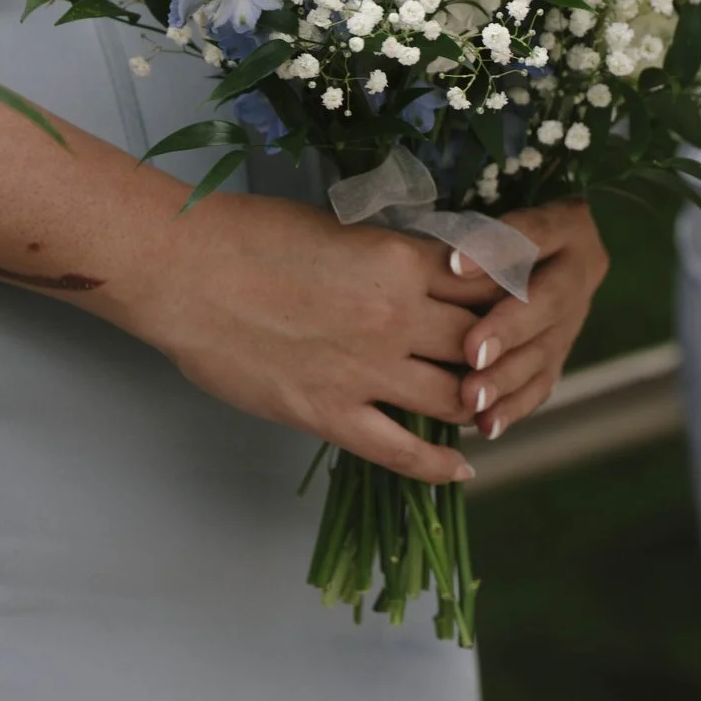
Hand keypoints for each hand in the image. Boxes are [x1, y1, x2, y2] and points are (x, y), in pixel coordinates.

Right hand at [116, 192, 504, 484]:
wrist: (184, 271)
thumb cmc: (250, 235)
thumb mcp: (342, 229)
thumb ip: (392, 258)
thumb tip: (426, 274)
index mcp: (404, 261)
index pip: (487, 285)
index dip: (508, 301)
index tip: (516, 310)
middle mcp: (399, 318)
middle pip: (484, 344)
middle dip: (503, 355)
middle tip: (511, 366)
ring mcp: (368, 370)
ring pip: (456, 399)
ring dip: (479, 405)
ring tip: (488, 411)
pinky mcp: (331, 413)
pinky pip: (403, 452)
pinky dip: (439, 466)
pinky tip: (461, 471)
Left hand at [448, 202, 610, 441]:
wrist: (525, 255)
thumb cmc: (484, 228)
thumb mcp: (481, 216)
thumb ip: (467, 237)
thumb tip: (437, 263)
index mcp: (566, 224)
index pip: (535, 232)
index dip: (497, 249)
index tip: (453, 264)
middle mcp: (580, 269)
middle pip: (548, 299)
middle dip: (509, 327)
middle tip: (473, 351)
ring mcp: (575, 316)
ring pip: (546, 349)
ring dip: (507, 376)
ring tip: (472, 397)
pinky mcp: (560, 353)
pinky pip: (543, 384)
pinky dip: (513, 406)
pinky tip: (486, 425)